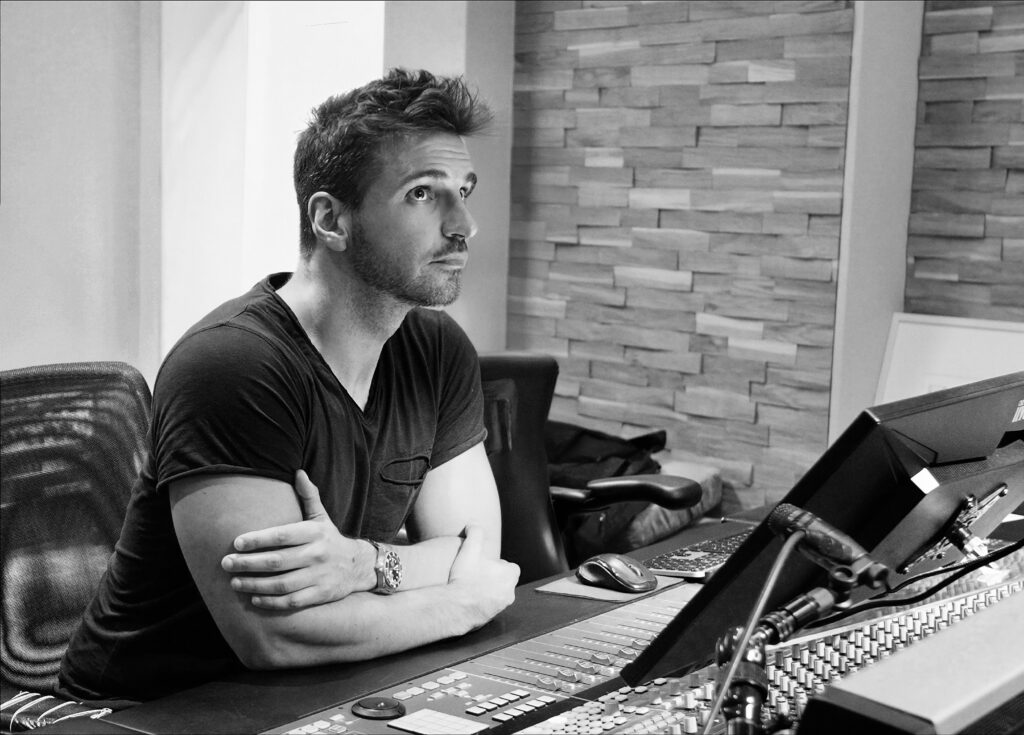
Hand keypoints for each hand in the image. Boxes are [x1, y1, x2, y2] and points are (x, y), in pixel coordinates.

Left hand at [221, 470, 369, 608]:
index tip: (236, 542)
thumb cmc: (329, 539)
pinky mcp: (320, 595)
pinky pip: (292, 602)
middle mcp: (317, 554)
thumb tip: (298, 471)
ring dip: (255, 585)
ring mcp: (319, 576)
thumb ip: (309, 496)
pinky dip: (272, 602)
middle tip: (226, 563)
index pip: (282, 535)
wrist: (358, 566)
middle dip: (248, 563)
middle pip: (277, 561)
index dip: (258, 539)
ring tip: (235, 582)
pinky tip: (254, 599)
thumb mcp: (321, 517)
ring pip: (282, 584)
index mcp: (314, 533)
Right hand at [447, 525, 518, 631]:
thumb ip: (475, 533)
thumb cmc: (466, 578)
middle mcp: (509, 592)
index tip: (484, 565)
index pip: (509, 567)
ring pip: (496, 596)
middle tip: (475, 576)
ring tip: (470, 588)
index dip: (497, 565)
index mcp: (510, 575)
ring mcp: (500, 607)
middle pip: (503, 582)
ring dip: (486, 592)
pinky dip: (480, 604)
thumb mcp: (470, 549)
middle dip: (492, 579)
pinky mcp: (490, 618)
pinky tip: (467, 600)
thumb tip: (473, 523)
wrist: (457, 607)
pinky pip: (487, 608)